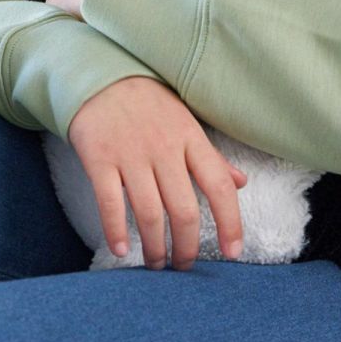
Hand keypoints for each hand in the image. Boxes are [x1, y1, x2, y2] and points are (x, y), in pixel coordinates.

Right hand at [66, 75, 247, 270]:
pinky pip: (110, 203)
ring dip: (155, 247)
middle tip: (184, 266)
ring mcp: (130, 155)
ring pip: (149, 213)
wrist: (100, 75)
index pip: (218, 187)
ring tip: (157, 264)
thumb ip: (211, 157)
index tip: (233, 252)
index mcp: (190, 139)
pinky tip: (122, 250)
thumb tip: (240, 183)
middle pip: (183, 210)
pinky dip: (116, 231)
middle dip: (187, 247)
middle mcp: (163, 149)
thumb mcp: (186, 123)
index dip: (230, 223)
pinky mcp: (99, 159)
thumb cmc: (149, 103)